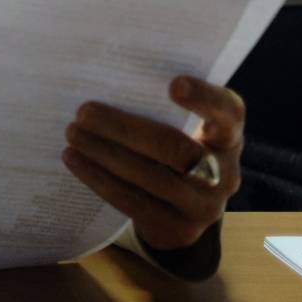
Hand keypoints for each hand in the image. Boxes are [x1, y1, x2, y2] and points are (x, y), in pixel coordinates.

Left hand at [62, 76, 243, 251]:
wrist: (181, 208)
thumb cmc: (170, 146)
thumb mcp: (180, 125)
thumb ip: (158, 102)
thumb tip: (102, 72)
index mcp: (228, 134)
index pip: (228, 112)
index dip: (205, 98)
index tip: (174, 85)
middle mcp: (225, 172)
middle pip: (178, 148)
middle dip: (125, 128)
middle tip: (84, 111)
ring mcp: (205, 206)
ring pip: (153, 178)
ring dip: (105, 153)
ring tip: (72, 133)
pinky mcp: (178, 229)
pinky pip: (134, 202)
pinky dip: (99, 178)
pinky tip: (73, 159)